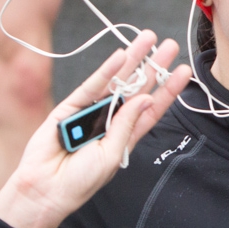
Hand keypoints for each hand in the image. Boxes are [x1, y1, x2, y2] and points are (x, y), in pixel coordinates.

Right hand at [0, 31, 191, 227]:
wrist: (45, 189)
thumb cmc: (79, 181)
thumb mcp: (111, 155)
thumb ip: (127, 125)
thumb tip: (146, 98)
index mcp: (125, 137)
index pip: (151, 109)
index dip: (167, 90)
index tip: (183, 72)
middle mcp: (111, 121)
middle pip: (137, 89)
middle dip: (154, 67)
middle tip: (170, 45)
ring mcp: (90, 112)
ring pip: (116, 81)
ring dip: (133, 60)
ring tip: (148, 38)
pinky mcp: (70, 107)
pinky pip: (91, 85)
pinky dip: (105, 71)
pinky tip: (120, 56)